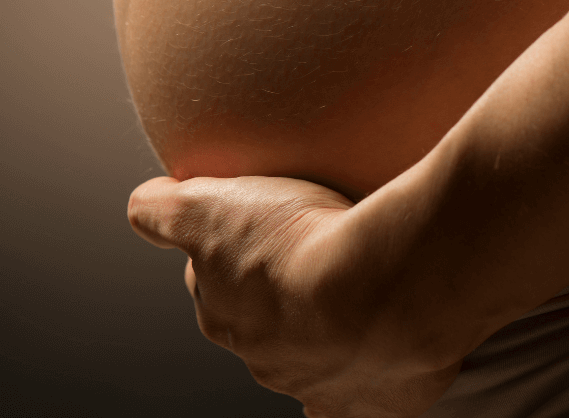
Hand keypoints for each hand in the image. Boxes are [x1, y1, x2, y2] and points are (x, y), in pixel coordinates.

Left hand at [127, 175, 461, 417]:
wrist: (382, 288)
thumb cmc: (299, 245)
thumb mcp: (209, 205)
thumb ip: (165, 209)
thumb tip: (144, 204)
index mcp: (229, 317)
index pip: (215, 284)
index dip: (233, 249)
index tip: (257, 223)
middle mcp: (272, 361)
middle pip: (269, 322)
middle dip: (284, 292)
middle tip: (316, 248)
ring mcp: (330, 385)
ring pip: (322, 360)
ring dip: (334, 327)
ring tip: (362, 285)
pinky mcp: (386, 400)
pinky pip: (376, 395)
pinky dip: (379, 375)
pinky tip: (390, 347)